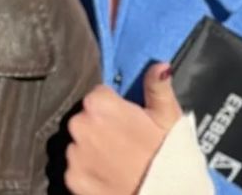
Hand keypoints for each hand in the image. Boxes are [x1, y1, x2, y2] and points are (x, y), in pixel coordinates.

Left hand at [65, 63, 183, 194]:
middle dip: (100, 127)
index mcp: (99, 104)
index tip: (127, 122)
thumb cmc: (170, 157)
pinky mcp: (71, 177)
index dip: (114, 109)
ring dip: (92, 149)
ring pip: (79, 144)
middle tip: (124, 144)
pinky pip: (75, 169)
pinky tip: (108, 176)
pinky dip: (88, 172)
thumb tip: (159, 64)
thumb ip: (158, 88)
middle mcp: (79, 124)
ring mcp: (73, 152)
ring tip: (117, 162)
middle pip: (85, 119)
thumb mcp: (169, 119)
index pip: (98, 96)